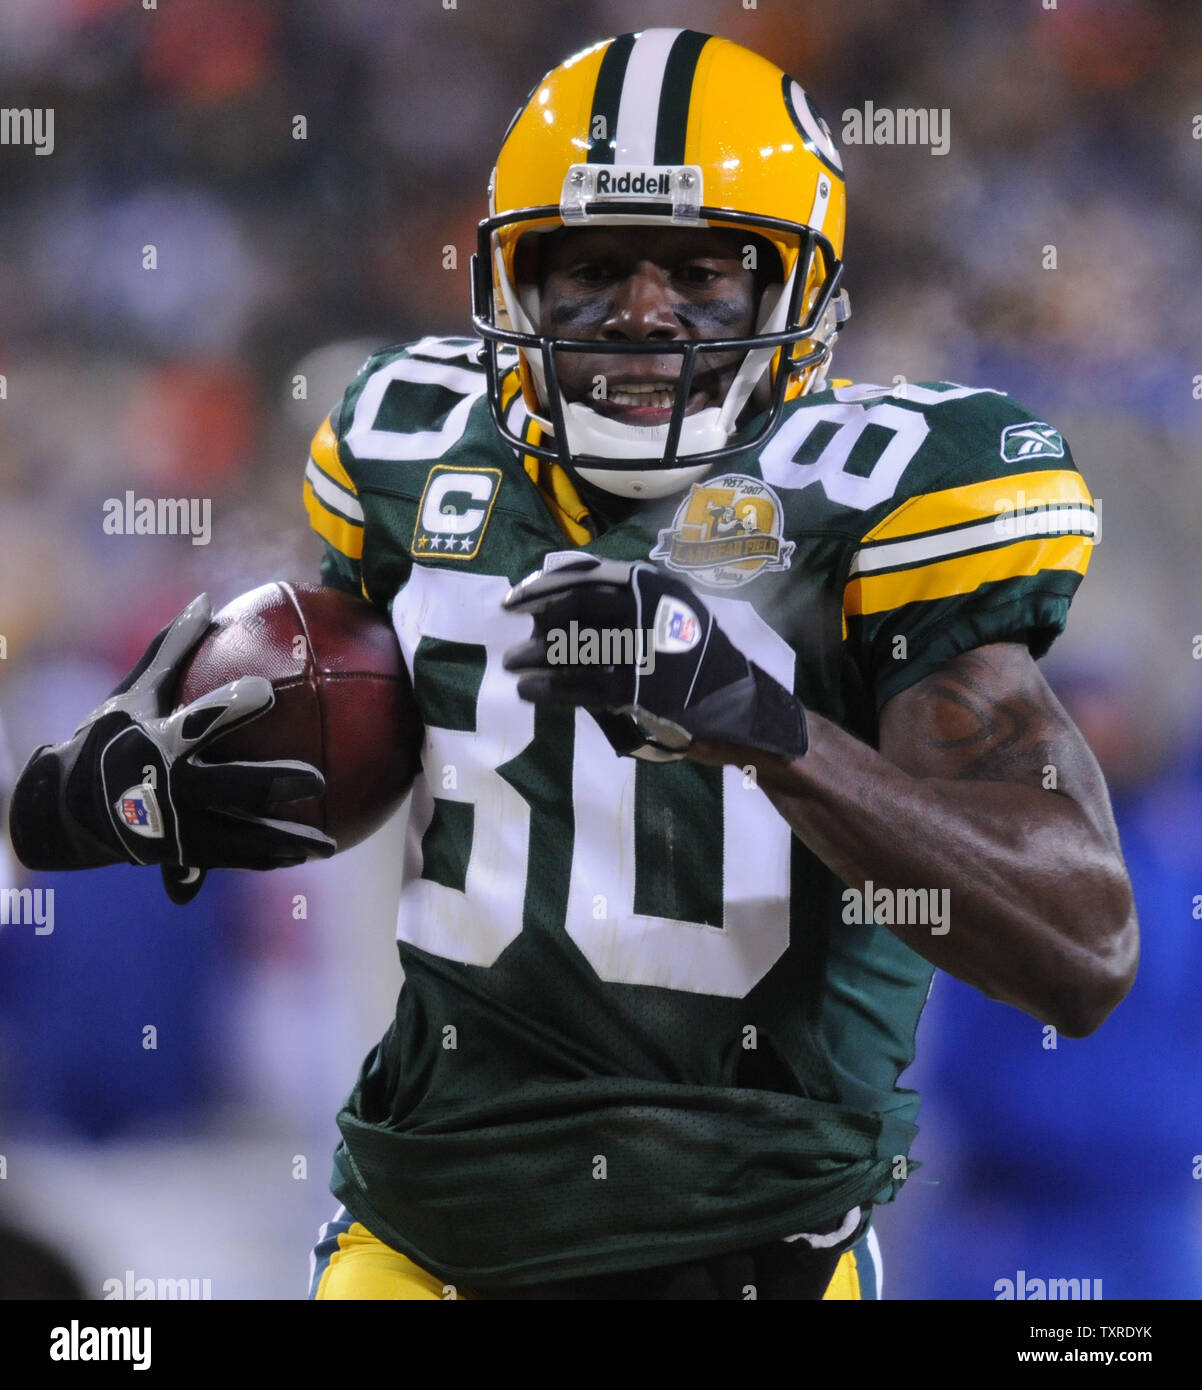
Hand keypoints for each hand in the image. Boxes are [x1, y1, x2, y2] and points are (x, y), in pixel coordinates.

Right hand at [8, 595, 335, 903]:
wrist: (65, 808)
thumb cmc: (108, 737)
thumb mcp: (133, 691)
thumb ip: (173, 649)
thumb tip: (208, 599)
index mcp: (156, 742)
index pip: (198, 721)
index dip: (230, 707)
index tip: (266, 692)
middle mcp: (165, 788)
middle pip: (228, 788)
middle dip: (273, 784)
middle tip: (319, 780)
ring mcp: (172, 828)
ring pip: (237, 839)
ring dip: (283, 843)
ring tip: (328, 845)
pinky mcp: (178, 855)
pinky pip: (231, 858)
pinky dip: (266, 858)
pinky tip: (302, 857)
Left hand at [501, 557, 806, 761]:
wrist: (740, 707)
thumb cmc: (699, 666)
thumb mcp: (670, 618)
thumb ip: (628, 609)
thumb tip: (561, 612)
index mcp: (657, 586)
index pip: (591, 573)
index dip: (548, 582)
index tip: (520, 595)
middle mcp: (653, 608)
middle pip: (579, 605)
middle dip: (538, 615)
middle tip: (511, 627)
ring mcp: (649, 648)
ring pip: (576, 646)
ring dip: (537, 656)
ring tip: (513, 664)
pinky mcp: (645, 687)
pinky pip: (583, 686)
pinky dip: (549, 688)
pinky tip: (528, 691)